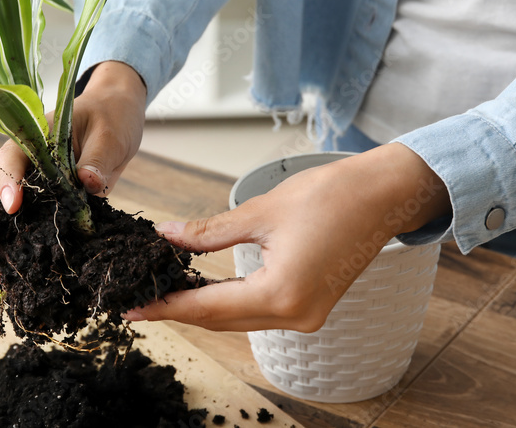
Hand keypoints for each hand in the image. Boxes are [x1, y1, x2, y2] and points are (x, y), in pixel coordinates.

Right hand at [0, 61, 147, 278]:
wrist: (118, 115)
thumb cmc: (112, 116)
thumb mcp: (110, 133)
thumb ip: (99, 157)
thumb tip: (88, 182)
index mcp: (35, 136)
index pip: (12, 157)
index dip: (8, 181)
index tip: (13, 206)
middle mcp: (28, 161)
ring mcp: (37, 182)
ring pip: (8, 213)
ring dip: (1, 244)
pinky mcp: (50, 200)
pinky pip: (33, 222)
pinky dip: (26, 246)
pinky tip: (21, 273)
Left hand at [122, 143, 450, 331]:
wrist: (381, 196)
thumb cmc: (331, 196)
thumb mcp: (259, 212)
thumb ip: (208, 232)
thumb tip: (166, 237)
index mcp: (282, 293)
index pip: (208, 308)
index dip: (167, 306)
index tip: (133, 306)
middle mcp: (296, 315)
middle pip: (222, 320)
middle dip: (179, 310)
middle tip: (139, 300)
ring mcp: (307, 316)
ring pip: (239, 320)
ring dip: (203, 309)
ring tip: (164, 295)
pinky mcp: (312, 307)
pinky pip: (259, 313)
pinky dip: (229, 304)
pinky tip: (205, 292)